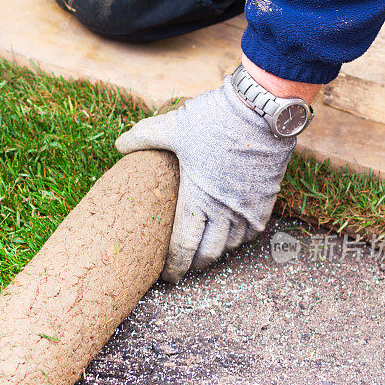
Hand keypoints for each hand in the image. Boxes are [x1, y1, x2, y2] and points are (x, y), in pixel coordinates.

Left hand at [115, 75, 295, 282]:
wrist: (262, 108)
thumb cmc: (214, 119)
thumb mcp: (172, 126)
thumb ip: (142, 137)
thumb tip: (118, 145)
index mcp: (196, 198)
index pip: (183, 248)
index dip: (174, 267)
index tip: (167, 276)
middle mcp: (224, 210)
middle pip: (207, 254)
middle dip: (193, 265)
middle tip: (182, 267)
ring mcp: (248, 207)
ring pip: (231, 246)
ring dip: (216, 252)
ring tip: (203, 251)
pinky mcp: (266, 199)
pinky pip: (252, 232)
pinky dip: (239, 239)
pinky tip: (230, 234)